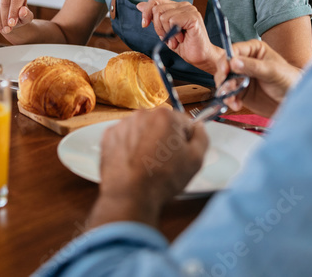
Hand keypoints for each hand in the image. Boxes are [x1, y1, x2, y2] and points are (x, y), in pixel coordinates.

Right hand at [0, 0, 33, 34]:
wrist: (9, 17)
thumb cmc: (19, 15)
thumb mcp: (26, 18)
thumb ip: (26, 15)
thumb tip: (23, 11)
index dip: (13, 13)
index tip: (12, 24)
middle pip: (4, 3)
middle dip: (5, 19)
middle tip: (7, 30)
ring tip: (3, 29)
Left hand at [88, 107, 207, 227]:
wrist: (130, 196)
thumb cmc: (162, 179)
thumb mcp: (195, 160)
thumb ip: (202, 138)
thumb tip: (199, 128)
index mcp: (165, 116)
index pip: (183, 123)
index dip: (185, 140)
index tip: (181, 154)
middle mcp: (142, 114)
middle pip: (161, 124)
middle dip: (165, 139)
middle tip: (165, 162)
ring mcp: (123, 125)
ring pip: (142, 130)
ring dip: (147, 142)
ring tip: (148, 164)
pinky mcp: (109, 136)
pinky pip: (125, 138)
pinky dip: (130, 147)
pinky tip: (134, 163)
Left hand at [136, 0, 223, 72]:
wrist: (199, 57)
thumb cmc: (184, 45)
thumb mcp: (163, 30)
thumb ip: (154, 17)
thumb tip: (139, 5)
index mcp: (176, 6)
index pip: (155, 0)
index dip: (146, 12)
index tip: (145, 25)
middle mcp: (183, 5)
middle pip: (157, 9)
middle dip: (158, 28)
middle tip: (167, 38)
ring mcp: (190, 10)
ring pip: (163, 16)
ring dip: (167, 33)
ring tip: (175, 40)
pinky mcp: (193, 17)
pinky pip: (173, 21)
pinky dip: (174, 33)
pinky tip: (181, 39)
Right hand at [214, 39, 303, 117]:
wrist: (296, 100)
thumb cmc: (290, 80)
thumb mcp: (273, 71)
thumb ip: (253, 66)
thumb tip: (234, 62)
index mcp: (253, 50)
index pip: (233, 50)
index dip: (226, 60)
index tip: (225, 70)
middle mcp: (245, 61)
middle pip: (225, 66)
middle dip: (223, 78)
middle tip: (227, 88)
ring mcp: (242, 77)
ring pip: (224, 81)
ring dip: (225, 91)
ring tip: (232, 99)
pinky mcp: (241, 91)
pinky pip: (229, 94)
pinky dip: (229, 100)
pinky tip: (235, 104)